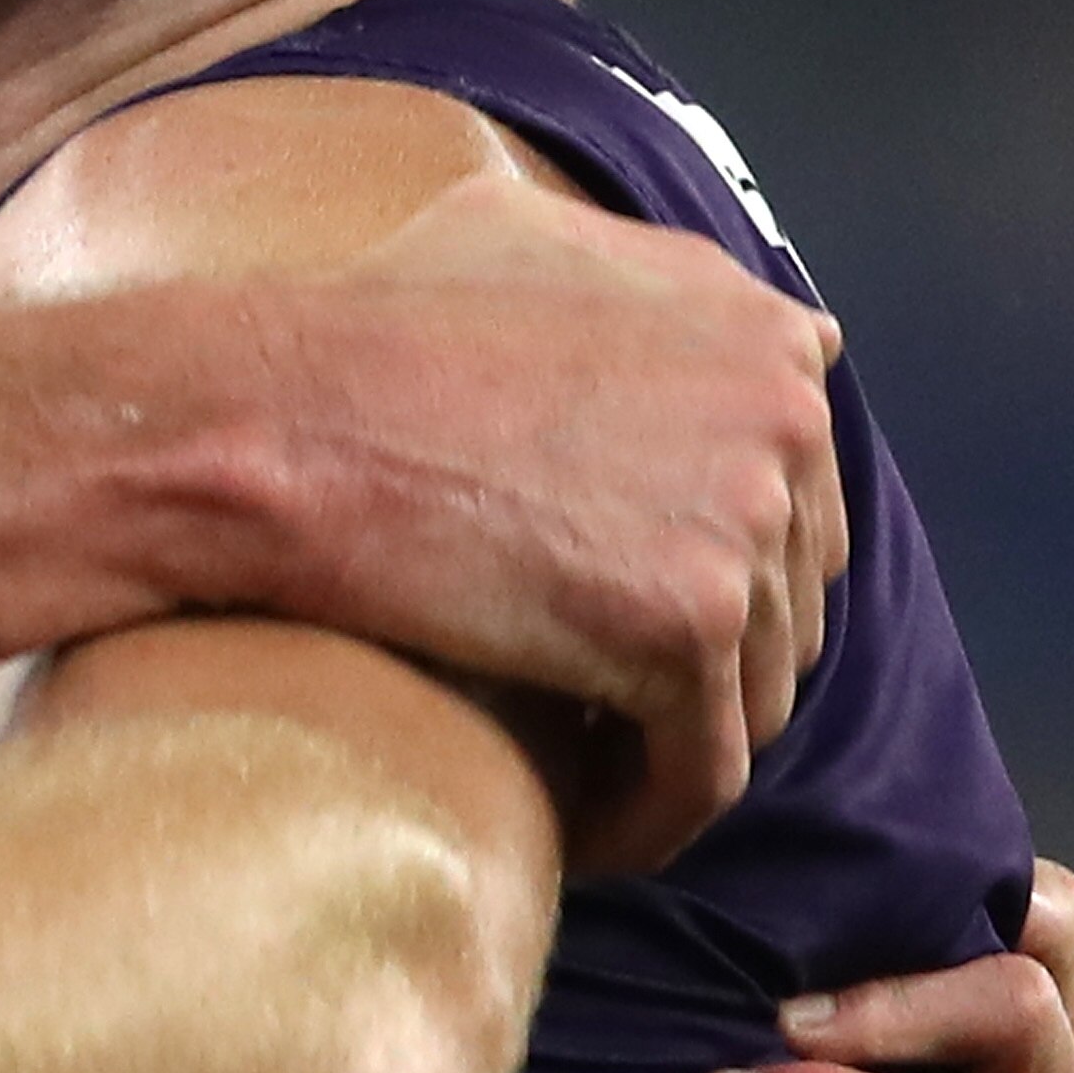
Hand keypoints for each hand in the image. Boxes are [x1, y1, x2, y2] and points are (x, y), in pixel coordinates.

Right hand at [284, 173, 845, 875]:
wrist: (275, 418)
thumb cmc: (366, 327)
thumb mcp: (528, 239)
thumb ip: (661, 284)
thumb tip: (766, 333)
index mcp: (757, 331)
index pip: (797, 487)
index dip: (714, 556)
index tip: (628, 602)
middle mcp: (780, 415)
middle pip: (787, 592)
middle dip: (706, 650)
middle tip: (600, 696)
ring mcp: (743, 522)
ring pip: (751, 690)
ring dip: (671, 741)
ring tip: (583, 770)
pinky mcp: (686, 628)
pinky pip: (700, 772)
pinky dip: (646, 816)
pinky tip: (582, 834)